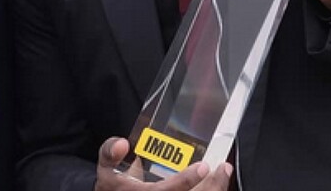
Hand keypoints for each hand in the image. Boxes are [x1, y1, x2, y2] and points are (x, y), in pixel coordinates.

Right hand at [94, 137, 231, 189]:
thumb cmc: (113, 190)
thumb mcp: (106, 171)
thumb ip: (110, 152)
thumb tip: (122, 144)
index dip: (187, 181)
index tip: (203, 166)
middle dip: (212, 187)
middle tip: (222, 168)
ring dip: (216, 190)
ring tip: (223, 173)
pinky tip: (217, 184)